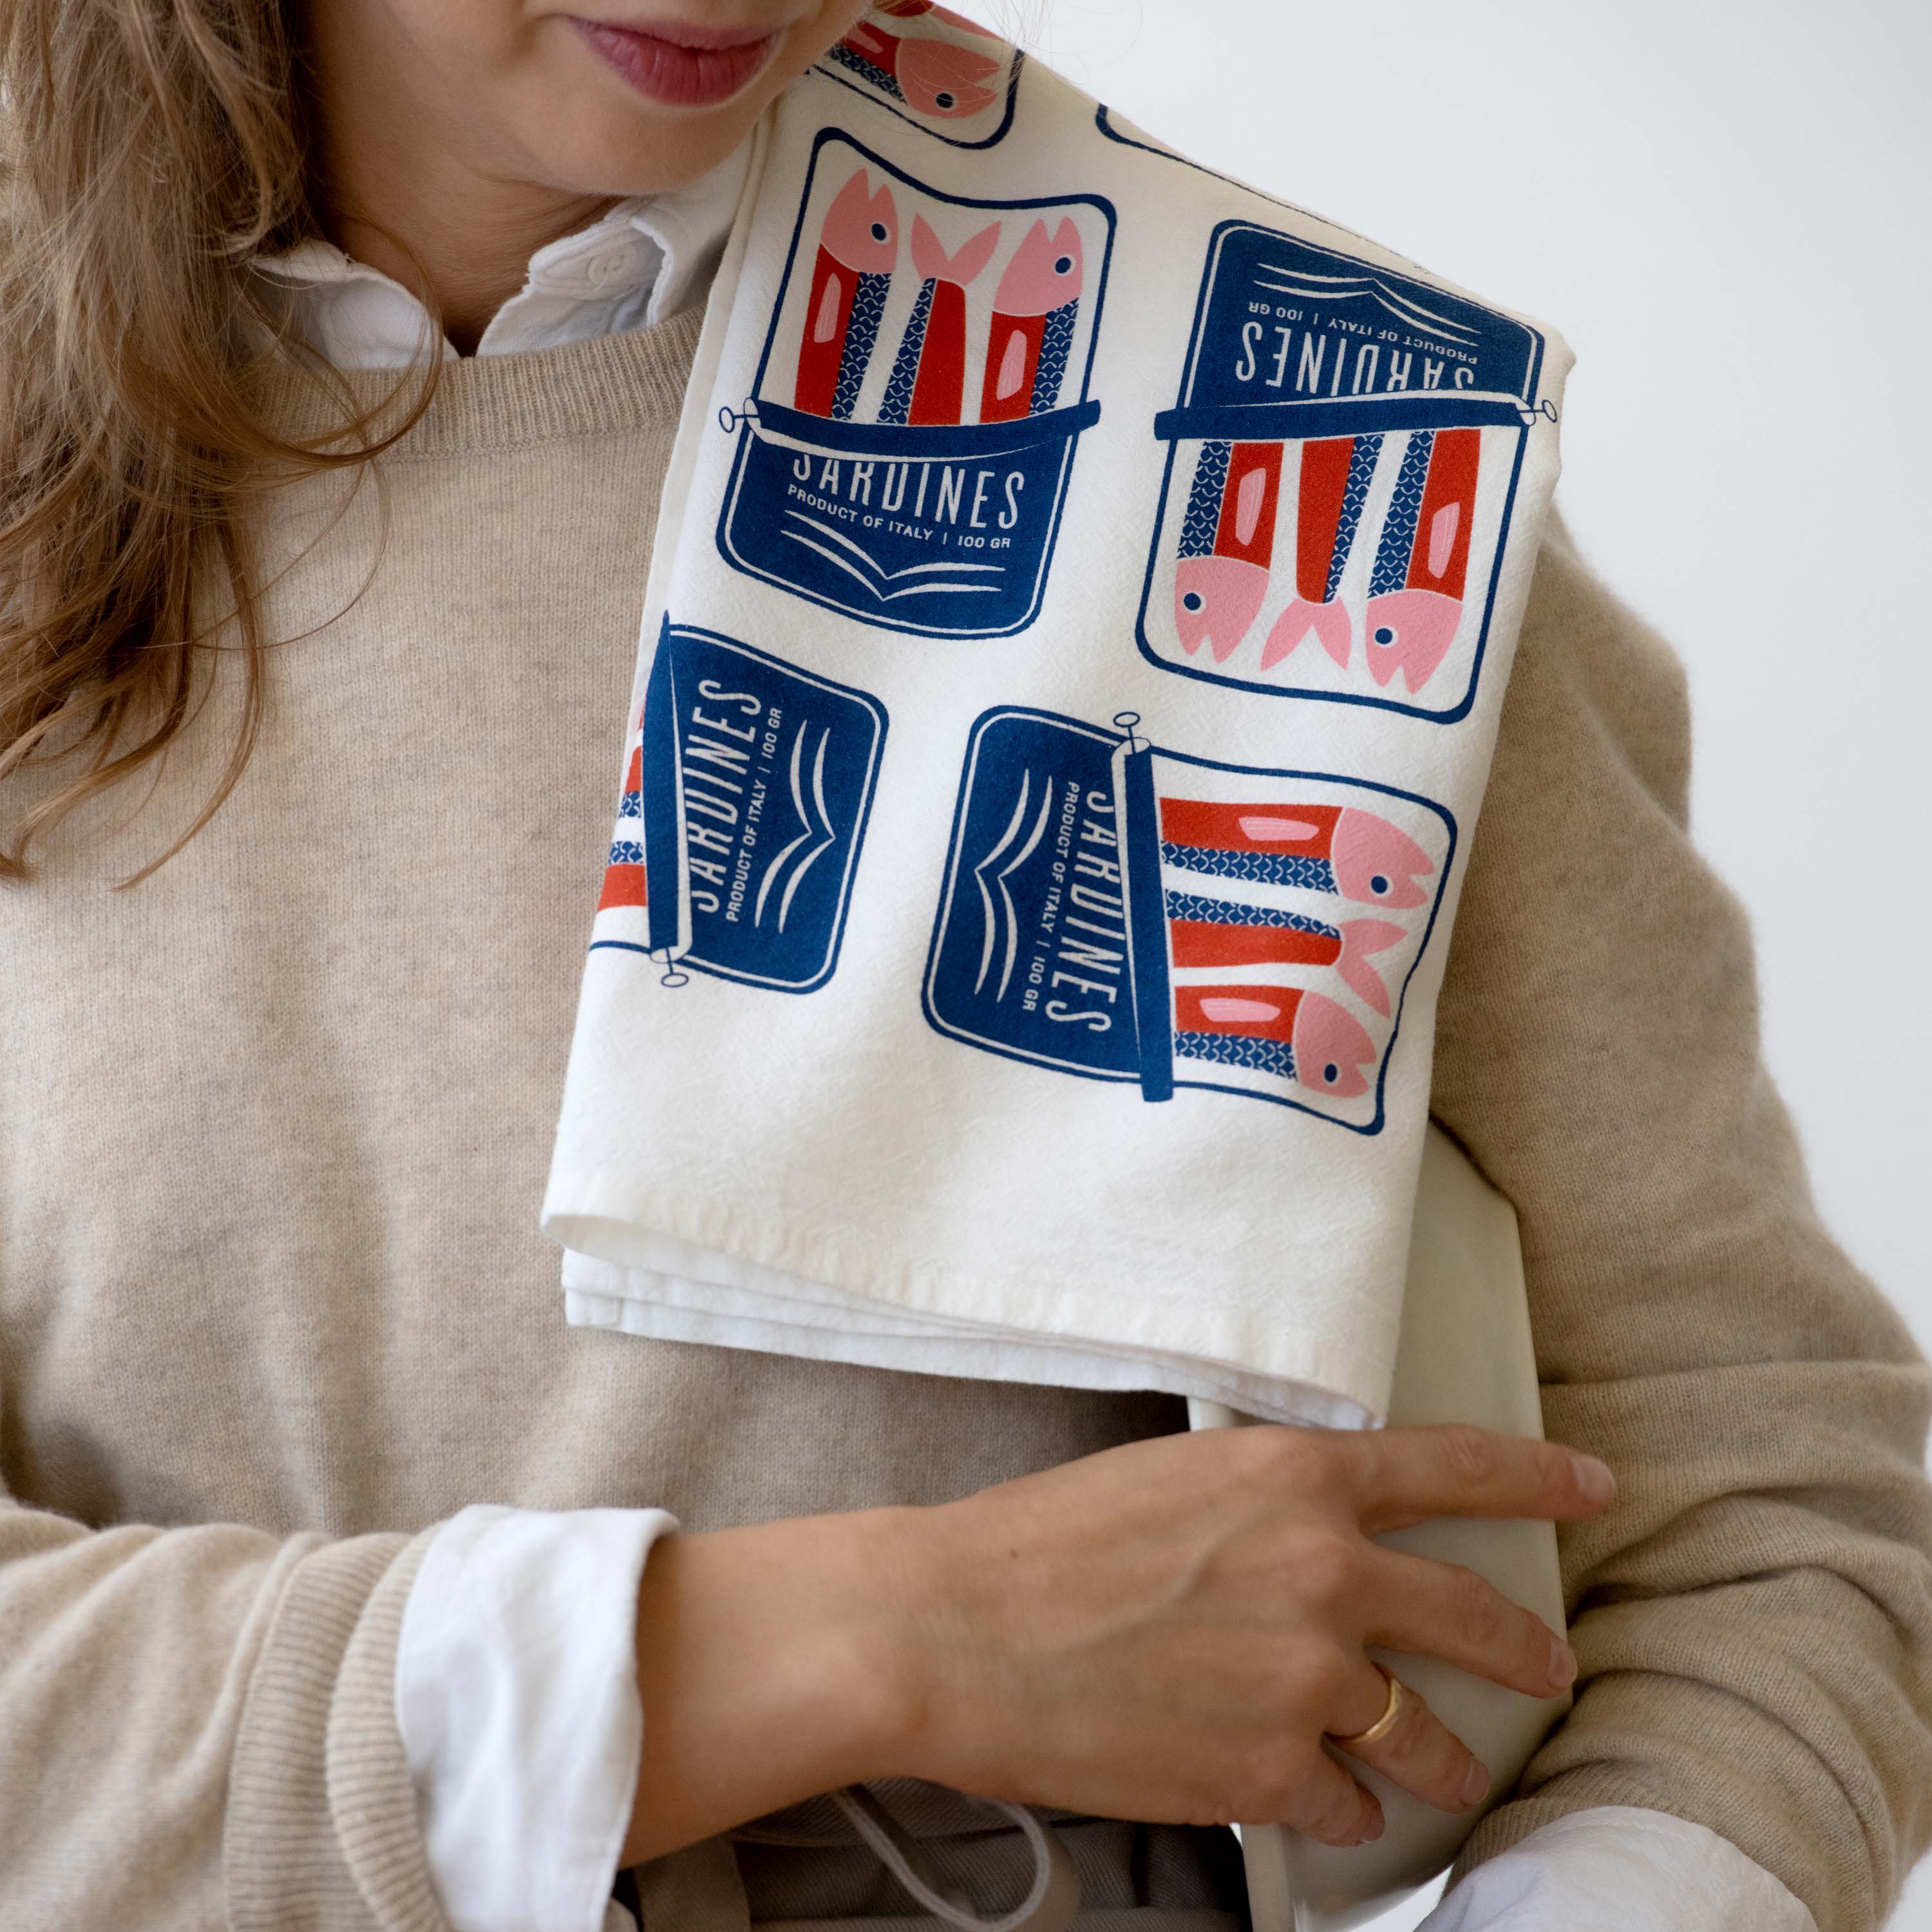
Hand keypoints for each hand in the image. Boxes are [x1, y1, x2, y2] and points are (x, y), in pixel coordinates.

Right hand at [874, 1422, 1612, 1848]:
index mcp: (1293, 1477)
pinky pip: (1344, 1802)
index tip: (1588, 1485)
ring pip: (1419, 1732)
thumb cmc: (1035, 1547)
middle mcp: (1322, 1571)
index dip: (1536, 1476)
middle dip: (1523, 1648)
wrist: (953, 1632)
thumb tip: (1314, 1543)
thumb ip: (1264, 1504)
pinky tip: (1317, 1802)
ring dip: (1440, 1758)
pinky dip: (1338, 1806)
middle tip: (1546, 1665)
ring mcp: (1305, 1679)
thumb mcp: (1168, 1478)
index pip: (1454, 1466)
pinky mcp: (1269, 1773)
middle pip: (1470, 1615)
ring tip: (1445, 1774)